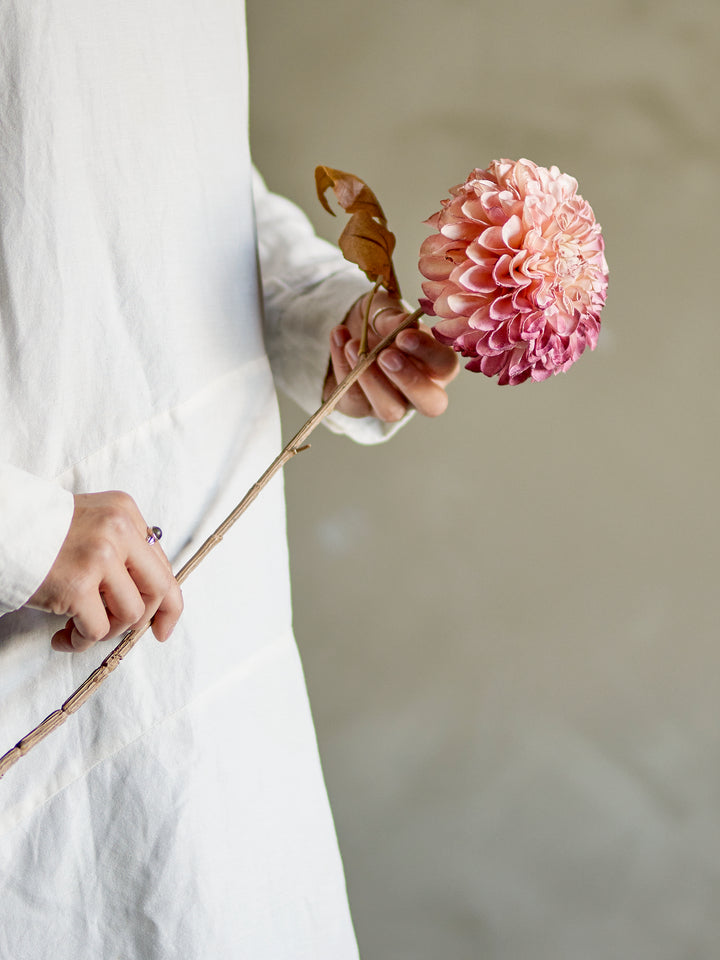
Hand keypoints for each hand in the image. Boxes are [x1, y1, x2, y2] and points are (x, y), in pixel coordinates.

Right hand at [28, 491, 183, 652]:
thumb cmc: (40, 532)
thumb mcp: (92, 523)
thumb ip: (122, 550)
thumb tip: (147, 596)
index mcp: (125, 512)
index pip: (162, 565)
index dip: (168, 603)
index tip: (162, 626)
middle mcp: (118, 530)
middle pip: (157, 589)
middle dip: (143, 621)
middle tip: (118, 632)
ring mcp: (100, 556)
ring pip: (130, 614)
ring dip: (107, 630)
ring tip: (79, 627)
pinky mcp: (77, 585)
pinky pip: (96, 630)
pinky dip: (80, 642)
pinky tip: (63, 636)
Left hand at [323, 290, 459, 421]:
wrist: (347, 329)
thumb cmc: (378, 320)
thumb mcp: (384, 309)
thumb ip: (393, 317)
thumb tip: (404, 322)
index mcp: (436, 364)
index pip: (445, 365)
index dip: (428, 352)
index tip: (404, 335)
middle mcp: (421, 390)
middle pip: (432, 404)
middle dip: (409, 381)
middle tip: (385, 356)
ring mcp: (392, 404)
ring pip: (390, 410)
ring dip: (370, 379)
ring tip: (352, 346)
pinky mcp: (361, 409)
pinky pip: (354, 399)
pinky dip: (342, 368)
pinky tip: (339, 339)